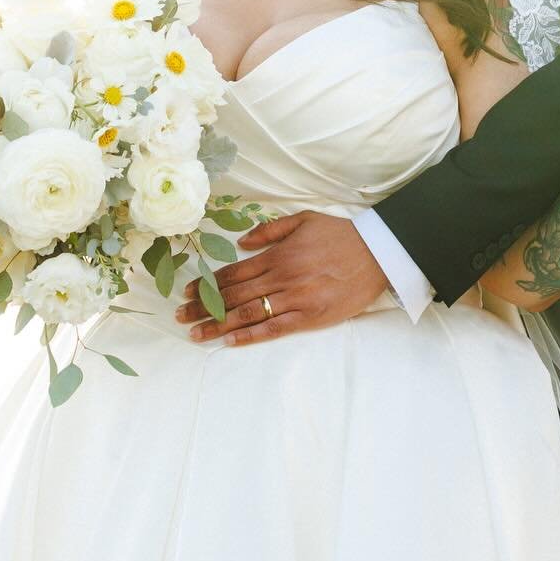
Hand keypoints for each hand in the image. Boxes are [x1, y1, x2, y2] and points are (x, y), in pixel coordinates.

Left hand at [175, 211, 388, 346]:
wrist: (378, 253)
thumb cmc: (341, 235)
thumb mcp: (305, 220)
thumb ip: (271, 230)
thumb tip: (241, 242)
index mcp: (279, 254)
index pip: (234, 273)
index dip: (209, 284)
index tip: (189, 293)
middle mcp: (283, 277)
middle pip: (234, 295)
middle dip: (205, 307)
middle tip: (181, 316)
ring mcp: (297, 299)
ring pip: (249, 313)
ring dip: (219, 324)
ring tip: (196, 333)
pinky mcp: (311, 317)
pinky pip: (275, 328)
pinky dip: (251, 335)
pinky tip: (230, 340)